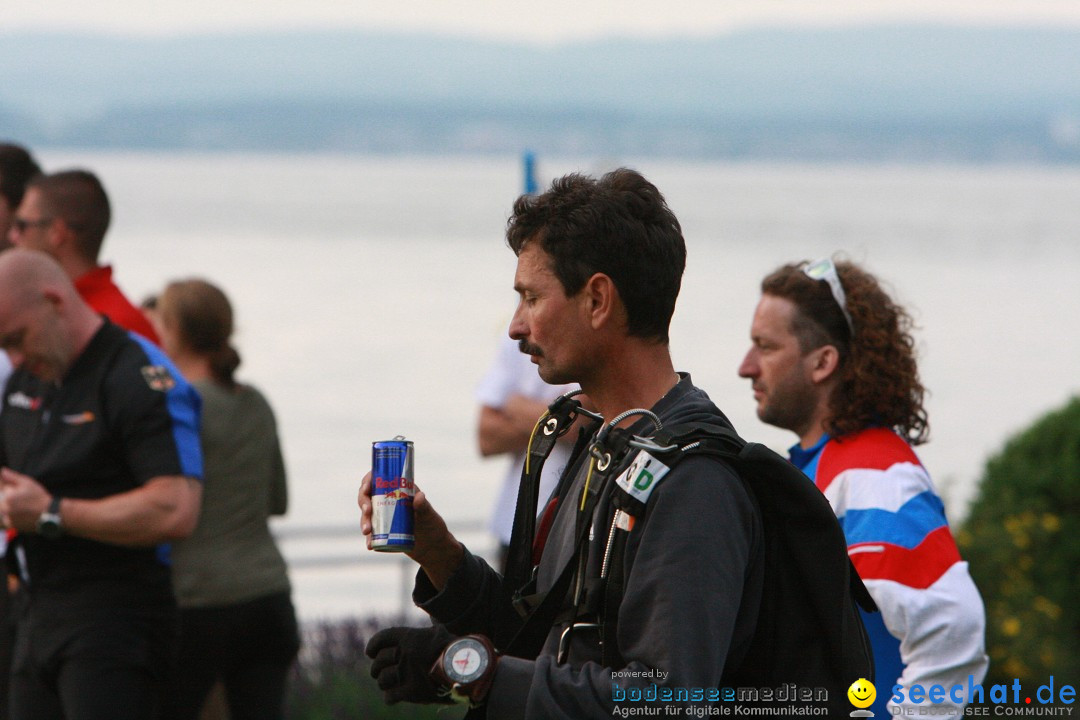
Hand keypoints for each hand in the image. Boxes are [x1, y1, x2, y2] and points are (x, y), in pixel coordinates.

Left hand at [0, 467, 49, 532]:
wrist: (49, 514)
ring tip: (18, 505)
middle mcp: (4, 509)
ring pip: (1, 510)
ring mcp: (7, 518)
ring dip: (5, 507)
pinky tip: (18, 512)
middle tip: (19, 498)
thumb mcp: (28, 483)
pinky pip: (3, 520)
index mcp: (7, 497)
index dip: (5, 487)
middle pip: (0, 500)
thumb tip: (2, 470)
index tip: (13, 489)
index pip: (0, 489)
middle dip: (5, 496)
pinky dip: (7, 516)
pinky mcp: (10, 526)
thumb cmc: (39, 497)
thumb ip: (12, 477)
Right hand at [357, 474, 463, 589]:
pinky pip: (372, 533)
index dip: (368, 482)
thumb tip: (419, 495)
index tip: (366, 488)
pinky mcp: (383, 532)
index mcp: (398, 490)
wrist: (433, 547)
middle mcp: (389, 501)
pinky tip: (370, 545)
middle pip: (368, 497)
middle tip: (367, 512)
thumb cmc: (433, 526)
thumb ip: (424, 506)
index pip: (378, 480)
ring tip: (367, 531)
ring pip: (367, 515)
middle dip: (364, 503)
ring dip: (364, 521)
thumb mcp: (429, 515)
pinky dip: (369, 538)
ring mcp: (385, 517)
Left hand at [365, 625, 455, 704]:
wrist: (466, 667)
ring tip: (386, 685)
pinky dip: (390, 697)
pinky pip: (391, 696)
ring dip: (383, 683)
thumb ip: (428, 633)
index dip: (373, 645)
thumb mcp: (440, 633)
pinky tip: (392, 698)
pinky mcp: (412, 692)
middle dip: (376, 668)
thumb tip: (431, 628)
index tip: (370, 652)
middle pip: (379, 661)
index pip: (382, 639)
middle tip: (377, 672)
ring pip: (383, 679)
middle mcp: (404, 654)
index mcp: (409, 637)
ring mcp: (407, 673)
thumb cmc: (455, 648)